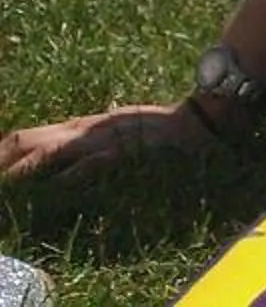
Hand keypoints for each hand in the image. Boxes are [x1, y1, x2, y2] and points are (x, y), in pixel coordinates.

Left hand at [0, 101, 216, 182]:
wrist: (196, 122)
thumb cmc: (156, 129)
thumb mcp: (110, 130)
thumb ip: (83, 140)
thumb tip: (52, 159)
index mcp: (77, 126)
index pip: (25, 136)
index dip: (1, 151)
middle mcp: (81, 130)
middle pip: (26, 141)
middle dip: (2, 161)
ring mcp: (99, 140)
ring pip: (46, 154)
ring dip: (21, 174)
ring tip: (5, 190)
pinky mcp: (119, 152)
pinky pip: (84, 167)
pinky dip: (62, 180)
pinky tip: (49, 192)